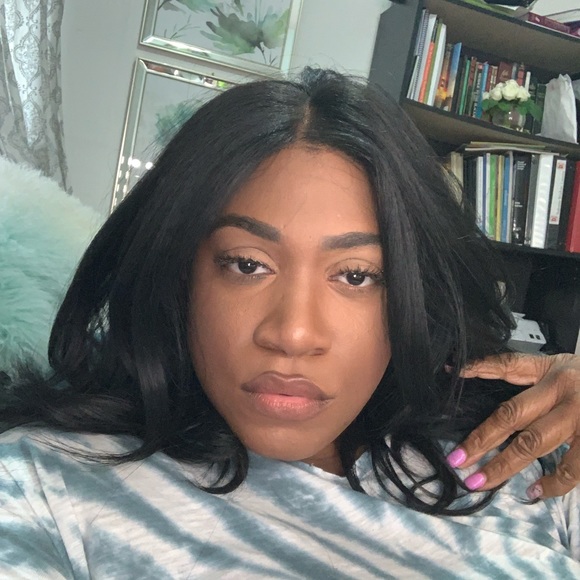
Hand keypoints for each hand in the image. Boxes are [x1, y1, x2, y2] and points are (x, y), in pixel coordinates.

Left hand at [446, 353, 579, 499]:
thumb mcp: (559, 366)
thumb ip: (521, 370)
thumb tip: (473, 370)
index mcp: (553, 372)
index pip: (507, 366)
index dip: (478, 368)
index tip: (452, 374)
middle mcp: (565, 393)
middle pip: (513, 415)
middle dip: (481, 438)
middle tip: (457, 459)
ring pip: (536, 445)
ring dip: (505, 466)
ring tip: (481, 481)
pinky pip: (573, 469)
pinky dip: (552, 484)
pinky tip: (534, 492)